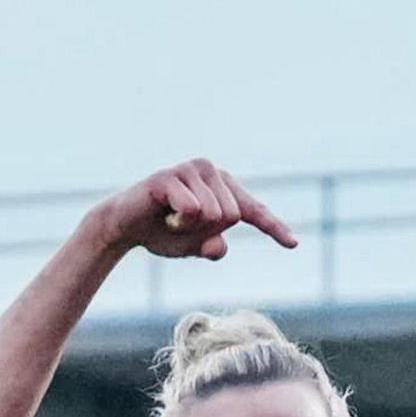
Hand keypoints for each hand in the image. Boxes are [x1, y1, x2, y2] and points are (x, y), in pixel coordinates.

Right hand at [91, 158, 293, 265]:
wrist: (123, 227)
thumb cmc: (161, 232)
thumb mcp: (194, 246)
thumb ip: (212, 247)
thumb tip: (220, 247)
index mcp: (223, 186)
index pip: (254, 210)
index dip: (273, 227)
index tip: (293, 245)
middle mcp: (211, 170)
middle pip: (233, 215)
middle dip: (206, 232)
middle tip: (180, 225)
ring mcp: (192, 169)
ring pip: (214, 214)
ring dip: (189, 228)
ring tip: (170, 218)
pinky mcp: (171, 176)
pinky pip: (192, 210)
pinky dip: (178, 222)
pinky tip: (162, 214)